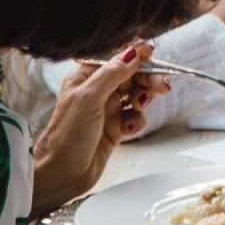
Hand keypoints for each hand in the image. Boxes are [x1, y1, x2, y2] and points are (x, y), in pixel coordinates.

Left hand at [31, 43, 164, 215]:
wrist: (62, 174)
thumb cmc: (66, 136)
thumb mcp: (89, 99)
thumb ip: (112, 73)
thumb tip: (134, 51)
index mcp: (85, 77)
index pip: (115, 58)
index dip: (135, 55)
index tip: (152, 55)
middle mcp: (97, 90)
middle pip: (132, 76)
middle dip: (147, 80)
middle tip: (162, 87)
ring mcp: (107, 109)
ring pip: (136, 95)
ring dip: (143, 100)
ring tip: (139, 107)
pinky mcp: (115, 127)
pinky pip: (135, 117)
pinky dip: (137, 122)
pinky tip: (129, 130)